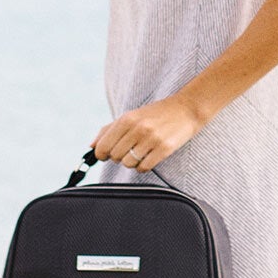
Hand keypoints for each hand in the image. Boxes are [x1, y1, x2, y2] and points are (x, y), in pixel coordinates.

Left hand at [91, 93, 205, 172]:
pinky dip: (143, 166)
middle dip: (119, 157)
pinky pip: (144, 167)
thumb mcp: (131, 116)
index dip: (102, 154)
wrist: (186, 109)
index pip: (103, 146)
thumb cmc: (156, 114)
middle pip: (115, 156)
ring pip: (128, 163)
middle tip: (129, 150)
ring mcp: (151, 139)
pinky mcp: (164, 149)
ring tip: (141, 152)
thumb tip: (91, 146)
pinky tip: (149, 157)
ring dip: (132, 162)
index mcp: (126, 119)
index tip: (107, 154)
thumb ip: (109, 130)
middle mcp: (137, 128)